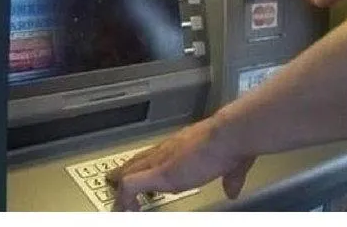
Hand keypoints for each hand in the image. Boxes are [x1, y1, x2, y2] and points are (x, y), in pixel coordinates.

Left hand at [106, 118, 254, 210]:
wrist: (226, 136)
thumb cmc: (230, 144)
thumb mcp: (232, 165)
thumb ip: (231, 178)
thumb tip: (233, 191)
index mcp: (181, 146)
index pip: (156, 154)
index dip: (145, 163)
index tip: (140, 170)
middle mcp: (167, 150)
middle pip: (138, 160)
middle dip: (126, 170)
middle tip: (113, 179)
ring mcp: (161, 161)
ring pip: (131, 171)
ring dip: (121, 184)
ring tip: (115, 199)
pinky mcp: (159, 174)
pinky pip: (130, 186)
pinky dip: (124, 200)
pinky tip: (123, 210)